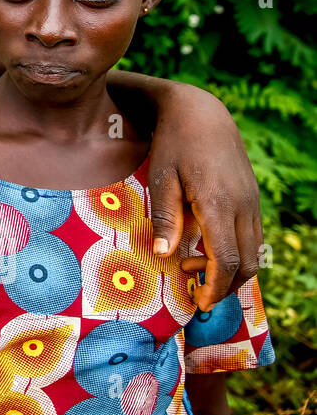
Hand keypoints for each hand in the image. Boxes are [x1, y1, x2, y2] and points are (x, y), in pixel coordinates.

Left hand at [147, 84, 262, 310]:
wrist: (200, 112)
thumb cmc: (173, 144)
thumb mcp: (160, 179)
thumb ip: (165, 218)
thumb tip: (163, 255)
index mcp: (218, 204)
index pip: (227, 259)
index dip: (216, 286)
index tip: (200, 302)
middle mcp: (243, 206)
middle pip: (247, 263)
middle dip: (224, 285)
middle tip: (195, 292)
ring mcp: (251, 202)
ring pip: (254, 251)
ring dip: (230, 269)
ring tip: (191, 264)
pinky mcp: (251, 198)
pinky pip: (251, 235)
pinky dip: (235, 251)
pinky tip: (206, 247)